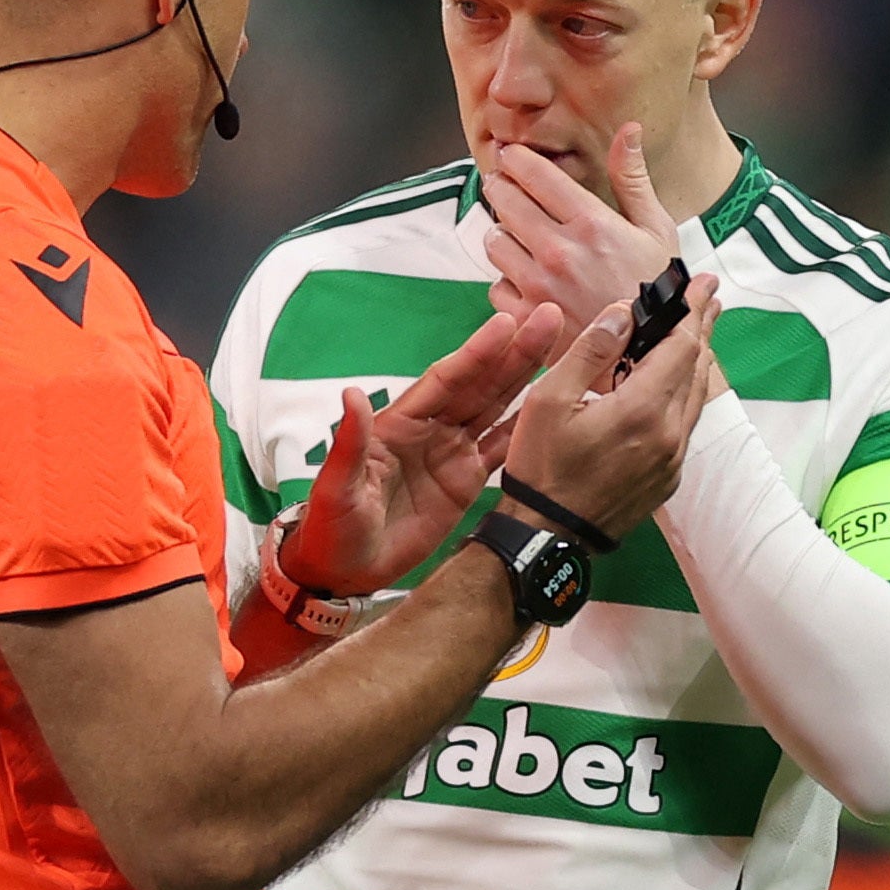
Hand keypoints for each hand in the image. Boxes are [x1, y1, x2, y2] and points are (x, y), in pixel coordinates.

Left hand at [284, 303, 562, 595]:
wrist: (345, 570)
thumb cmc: (330, 526)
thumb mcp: (337, 486)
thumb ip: (351, 443)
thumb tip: (351, 396)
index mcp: (400, 423)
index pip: (445, 380)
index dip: (476, 353)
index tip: (506, 323)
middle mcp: (430, 430)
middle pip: (479, 384)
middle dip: (513, 352)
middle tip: (548, 318)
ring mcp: (451, 453)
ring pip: (495, 408)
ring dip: (525, 378)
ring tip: (559, 347)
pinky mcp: (465, 482)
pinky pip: (500, 449)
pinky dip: (526, 429)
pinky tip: (553, 409)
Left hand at [481, 124, 678, 355]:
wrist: (651, 355)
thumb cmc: (658, 291)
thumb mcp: (657, 231)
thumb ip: (634, 179)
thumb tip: (628, 130)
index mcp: (591, 224)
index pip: (533, 173)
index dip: (516, 159)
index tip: (512, 156)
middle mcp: (559, 251)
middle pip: (503, 200)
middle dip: (501, 188)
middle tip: (504, 188)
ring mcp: (539, 287)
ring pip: (494, 242)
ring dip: (503, 235)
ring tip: (519, 237)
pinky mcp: (528, 319)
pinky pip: (496, 287)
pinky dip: (507, 282)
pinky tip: (526, 281)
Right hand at [501, 274, 719, 543]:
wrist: (549, 534)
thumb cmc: (541, 466)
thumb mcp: (550, 399)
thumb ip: (591, 350)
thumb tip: (624, 312)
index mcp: (642, 409)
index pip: (681, 347)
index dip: (692, 312)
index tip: (701, 284)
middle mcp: (669, 434)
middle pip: (695, 369)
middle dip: (701, 329)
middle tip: (707, 297)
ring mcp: (672, 459)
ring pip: (694, 398)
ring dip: (696, 360)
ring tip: (699, 332)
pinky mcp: (668, 477)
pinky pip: (685, 424)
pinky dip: (684, 393)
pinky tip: (675, 383)